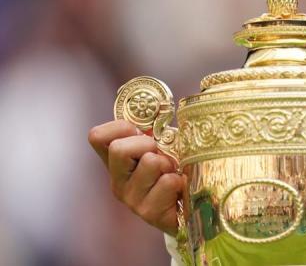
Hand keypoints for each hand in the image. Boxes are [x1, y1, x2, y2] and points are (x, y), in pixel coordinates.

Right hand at [88, 120, 183, 234]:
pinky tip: (180, 189)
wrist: (189, 209)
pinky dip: (180, 180)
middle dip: (147, 144)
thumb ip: (154, 132)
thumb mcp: (161, 148)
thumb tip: (159, 110)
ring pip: (150, 162)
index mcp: (116, 162)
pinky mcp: (149, 212)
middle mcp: (118, 180)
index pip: (97, 137)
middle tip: (161, 155)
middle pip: (119, 149)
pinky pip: (167, 182)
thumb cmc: (174, 172)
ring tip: (172, 173)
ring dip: (169, 163)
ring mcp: (131, 198)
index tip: (140, 131)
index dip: (119, 126)